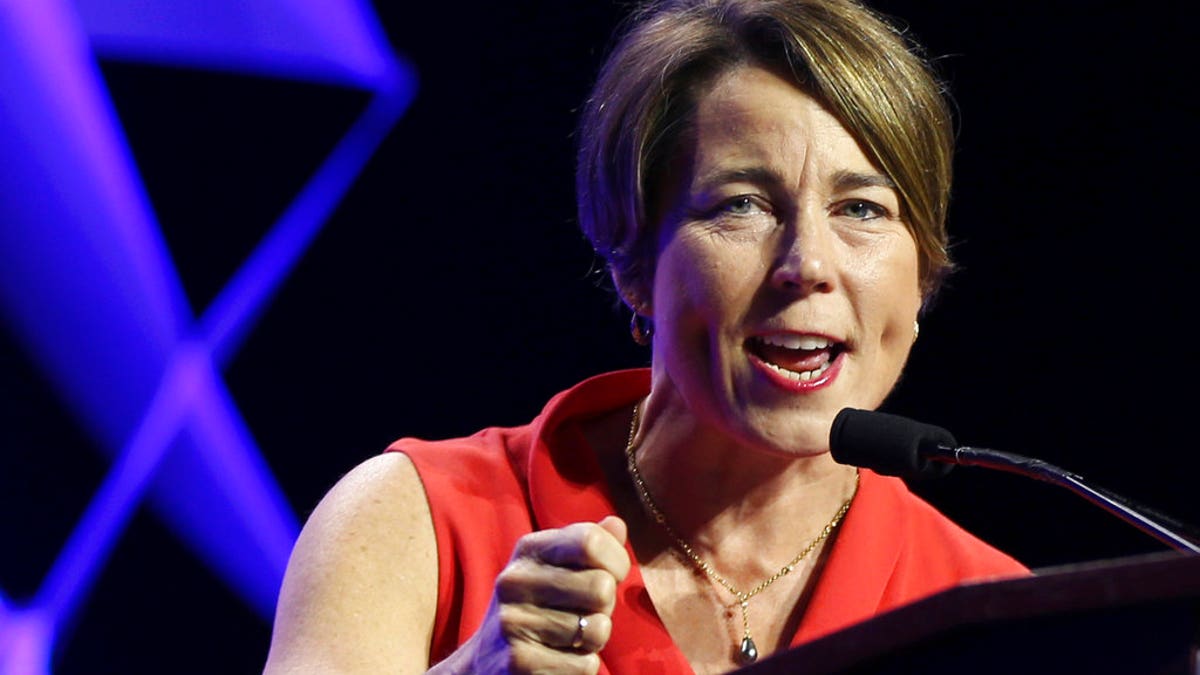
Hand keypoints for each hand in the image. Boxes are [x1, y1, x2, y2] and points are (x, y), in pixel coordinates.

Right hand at [456, 516, 630, 673]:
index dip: (616, 561)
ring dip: (594, 640)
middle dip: (605, 606)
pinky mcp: (520, 664)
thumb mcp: (555, 568)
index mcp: (528, 550)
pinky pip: (586, 665)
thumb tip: (616, 523)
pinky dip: (582, 666)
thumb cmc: (537, 608)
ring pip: (597, 629)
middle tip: (584, 613)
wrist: (486, 662)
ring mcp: (514, 623)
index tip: (612, 575)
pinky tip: (559, 660)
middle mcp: (515, 581)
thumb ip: (587, 546)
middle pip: (600, 586)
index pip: (590, 541)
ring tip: (570, 638)